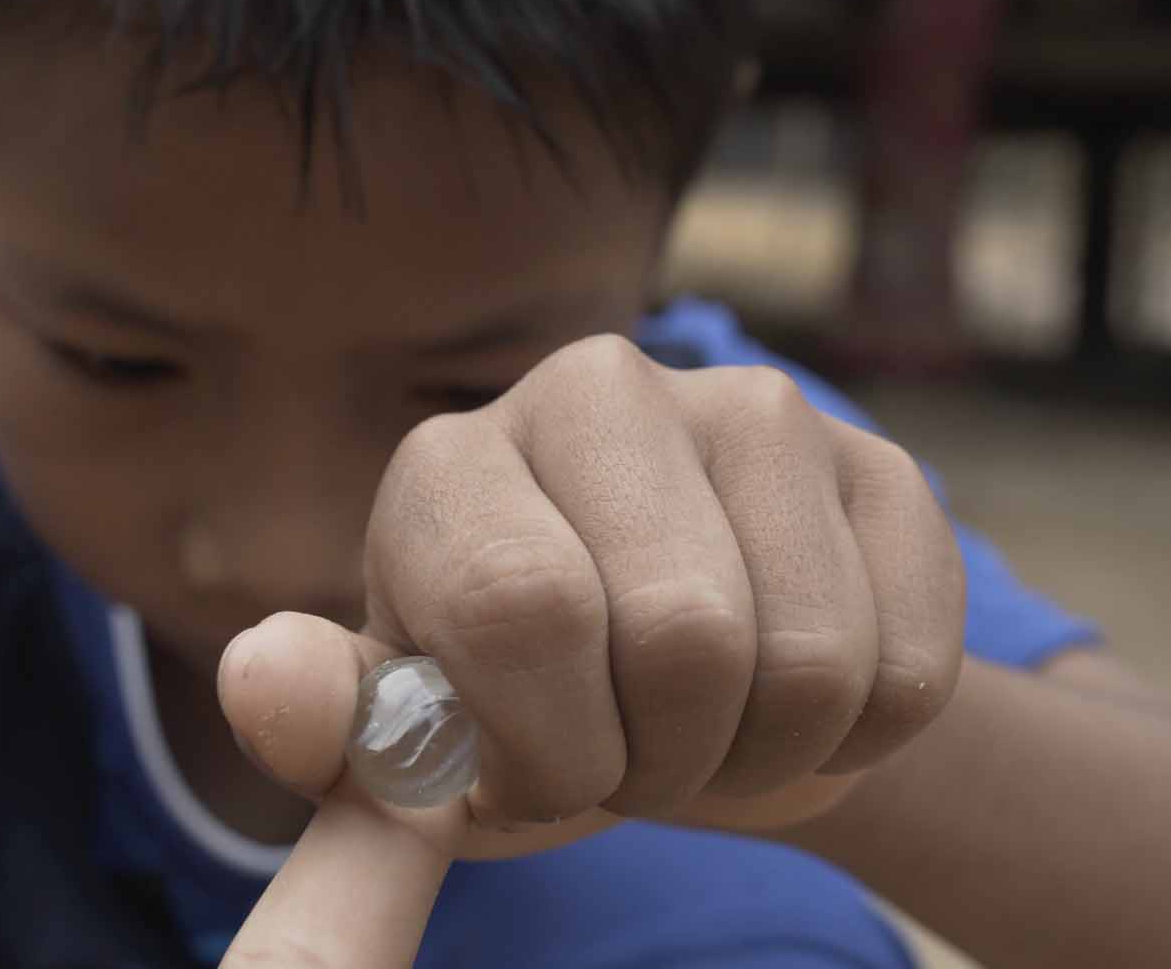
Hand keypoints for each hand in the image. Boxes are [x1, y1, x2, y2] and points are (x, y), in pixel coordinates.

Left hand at [221, 335, 964, 963]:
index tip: (532, 780)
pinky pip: (907, 668)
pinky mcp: (881, 469)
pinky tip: (788, 703)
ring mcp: (754, 412)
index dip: (545, 749)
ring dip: (757, 758)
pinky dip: (851, 744)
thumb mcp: (406, 745)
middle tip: (631, 763)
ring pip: (810, 658)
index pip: (521, 606)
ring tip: (702, 734)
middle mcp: (597, 390)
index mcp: (453, 457)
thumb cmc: (512, 714)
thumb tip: (263, 670)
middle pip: (684, 634)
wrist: (673, 689)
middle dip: (659, 763)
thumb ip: (326, 729)